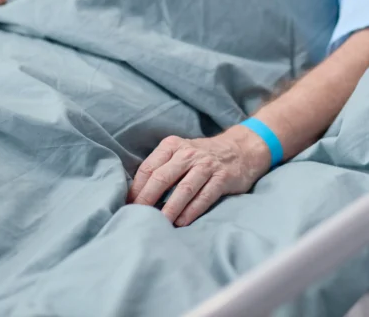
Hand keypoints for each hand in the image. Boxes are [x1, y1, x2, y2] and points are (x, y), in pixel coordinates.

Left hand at [127, 126, 271, 225]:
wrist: (240, 149)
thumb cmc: (201, 157)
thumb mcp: (180, 153)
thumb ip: (161, 168)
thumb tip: (137, 194)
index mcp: (172, 146)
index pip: (148, 168)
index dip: (136, 188)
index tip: (128, 205)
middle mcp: (188, 153)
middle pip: (162, 178)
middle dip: (147, 199)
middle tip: (137, 216)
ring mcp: (206, 165)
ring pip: (183, 189)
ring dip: (169, 209)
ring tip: (159, 223)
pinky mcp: (222, 178)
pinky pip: (204, 197)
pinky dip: (191, 211)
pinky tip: (182, 222)